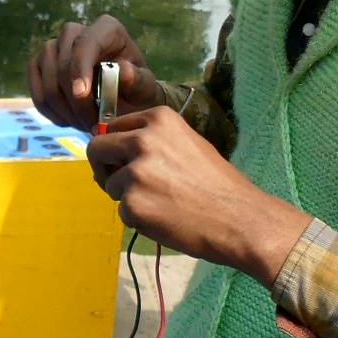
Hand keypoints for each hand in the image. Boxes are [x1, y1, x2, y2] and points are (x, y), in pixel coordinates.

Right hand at [28, 16, 164, 131]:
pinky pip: (36, 89)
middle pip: (62, 63)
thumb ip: (138, 80)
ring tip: (83, 125)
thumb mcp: (145, 88)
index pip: (85, 43)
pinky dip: (49, 110)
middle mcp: (75, 32)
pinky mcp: (39, 65)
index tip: (81, 95)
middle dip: (74, 100)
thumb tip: (123, 70)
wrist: (123, 99)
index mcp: (106, 29)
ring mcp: (53, 47)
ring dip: (63, 108)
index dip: (79, 68)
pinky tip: (67, 120)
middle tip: (91, 125)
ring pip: (47, 78)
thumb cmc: (135, 90)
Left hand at [86, 106, 311, 282]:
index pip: (112, 126)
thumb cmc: (217, 183)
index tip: (119, 159)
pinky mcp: (132, 204)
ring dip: (127, 197)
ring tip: (161, 204)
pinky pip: (122, 211)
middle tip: (119, 182)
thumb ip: (152, 141)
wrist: (240, 218)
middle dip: (103, 166)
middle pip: (96, 148)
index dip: (113, 145)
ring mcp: (135, 172)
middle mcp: (142, 139)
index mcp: (158, 119)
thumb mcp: (186, 144)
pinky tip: (165, 219)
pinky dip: (138, 218)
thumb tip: (114, 149)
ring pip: (110, 185)